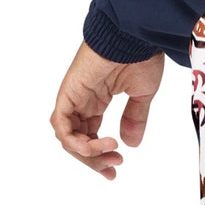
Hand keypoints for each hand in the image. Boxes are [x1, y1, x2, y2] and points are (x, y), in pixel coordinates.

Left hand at [50, 40, 164, 179]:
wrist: (134, 35)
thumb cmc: (141, 55)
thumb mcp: (142, 95)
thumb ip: (135, 119)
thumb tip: (130, 144)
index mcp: (96, 100)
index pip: (89, 135)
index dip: (99, 156)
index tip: (115, 170)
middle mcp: (82, 100)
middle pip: (76, 141)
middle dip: (94, 160)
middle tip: (114, 168)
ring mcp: (73, 97)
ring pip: (67, 137)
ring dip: (88, 154)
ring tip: (111, 155)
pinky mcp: (68, 93)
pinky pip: (63, 126)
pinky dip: (77, 142)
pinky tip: (98, 146)